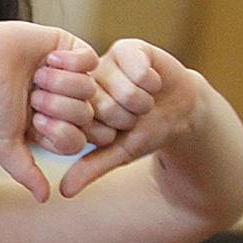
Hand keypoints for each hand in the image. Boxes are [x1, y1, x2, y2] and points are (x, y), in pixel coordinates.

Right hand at [0, 22, 99, 201]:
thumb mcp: (3, 146)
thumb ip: (26, 172)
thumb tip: (44, 199)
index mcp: (47, 124)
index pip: (79, 140)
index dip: (62, 134)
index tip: (37, 124)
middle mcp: (60, 100)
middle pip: (88, 115)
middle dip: (60, 108)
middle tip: (33, 97)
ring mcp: (67, 73)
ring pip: (89, 88)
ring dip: (59, 83)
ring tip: (35, 76)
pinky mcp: (69, 47)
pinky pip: (90, 61)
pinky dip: (68, 62)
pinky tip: (45, 60)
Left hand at [58, 39, 201, 197]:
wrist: (179, 109)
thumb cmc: (143, 132)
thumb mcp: (118, 153)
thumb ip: (91, 168)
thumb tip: (64, 192)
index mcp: (72, 110)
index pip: (82, 125)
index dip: (110, 131)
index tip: (119, 130)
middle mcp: (82, 85)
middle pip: (103, 107)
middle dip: (128, 117)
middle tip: (134, 114)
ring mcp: (103, 63)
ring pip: (124, 91)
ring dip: (142, 101)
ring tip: (143, 100)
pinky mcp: (126, 49)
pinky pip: (140, 71)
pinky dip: (153, 83)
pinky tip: (153, 83)